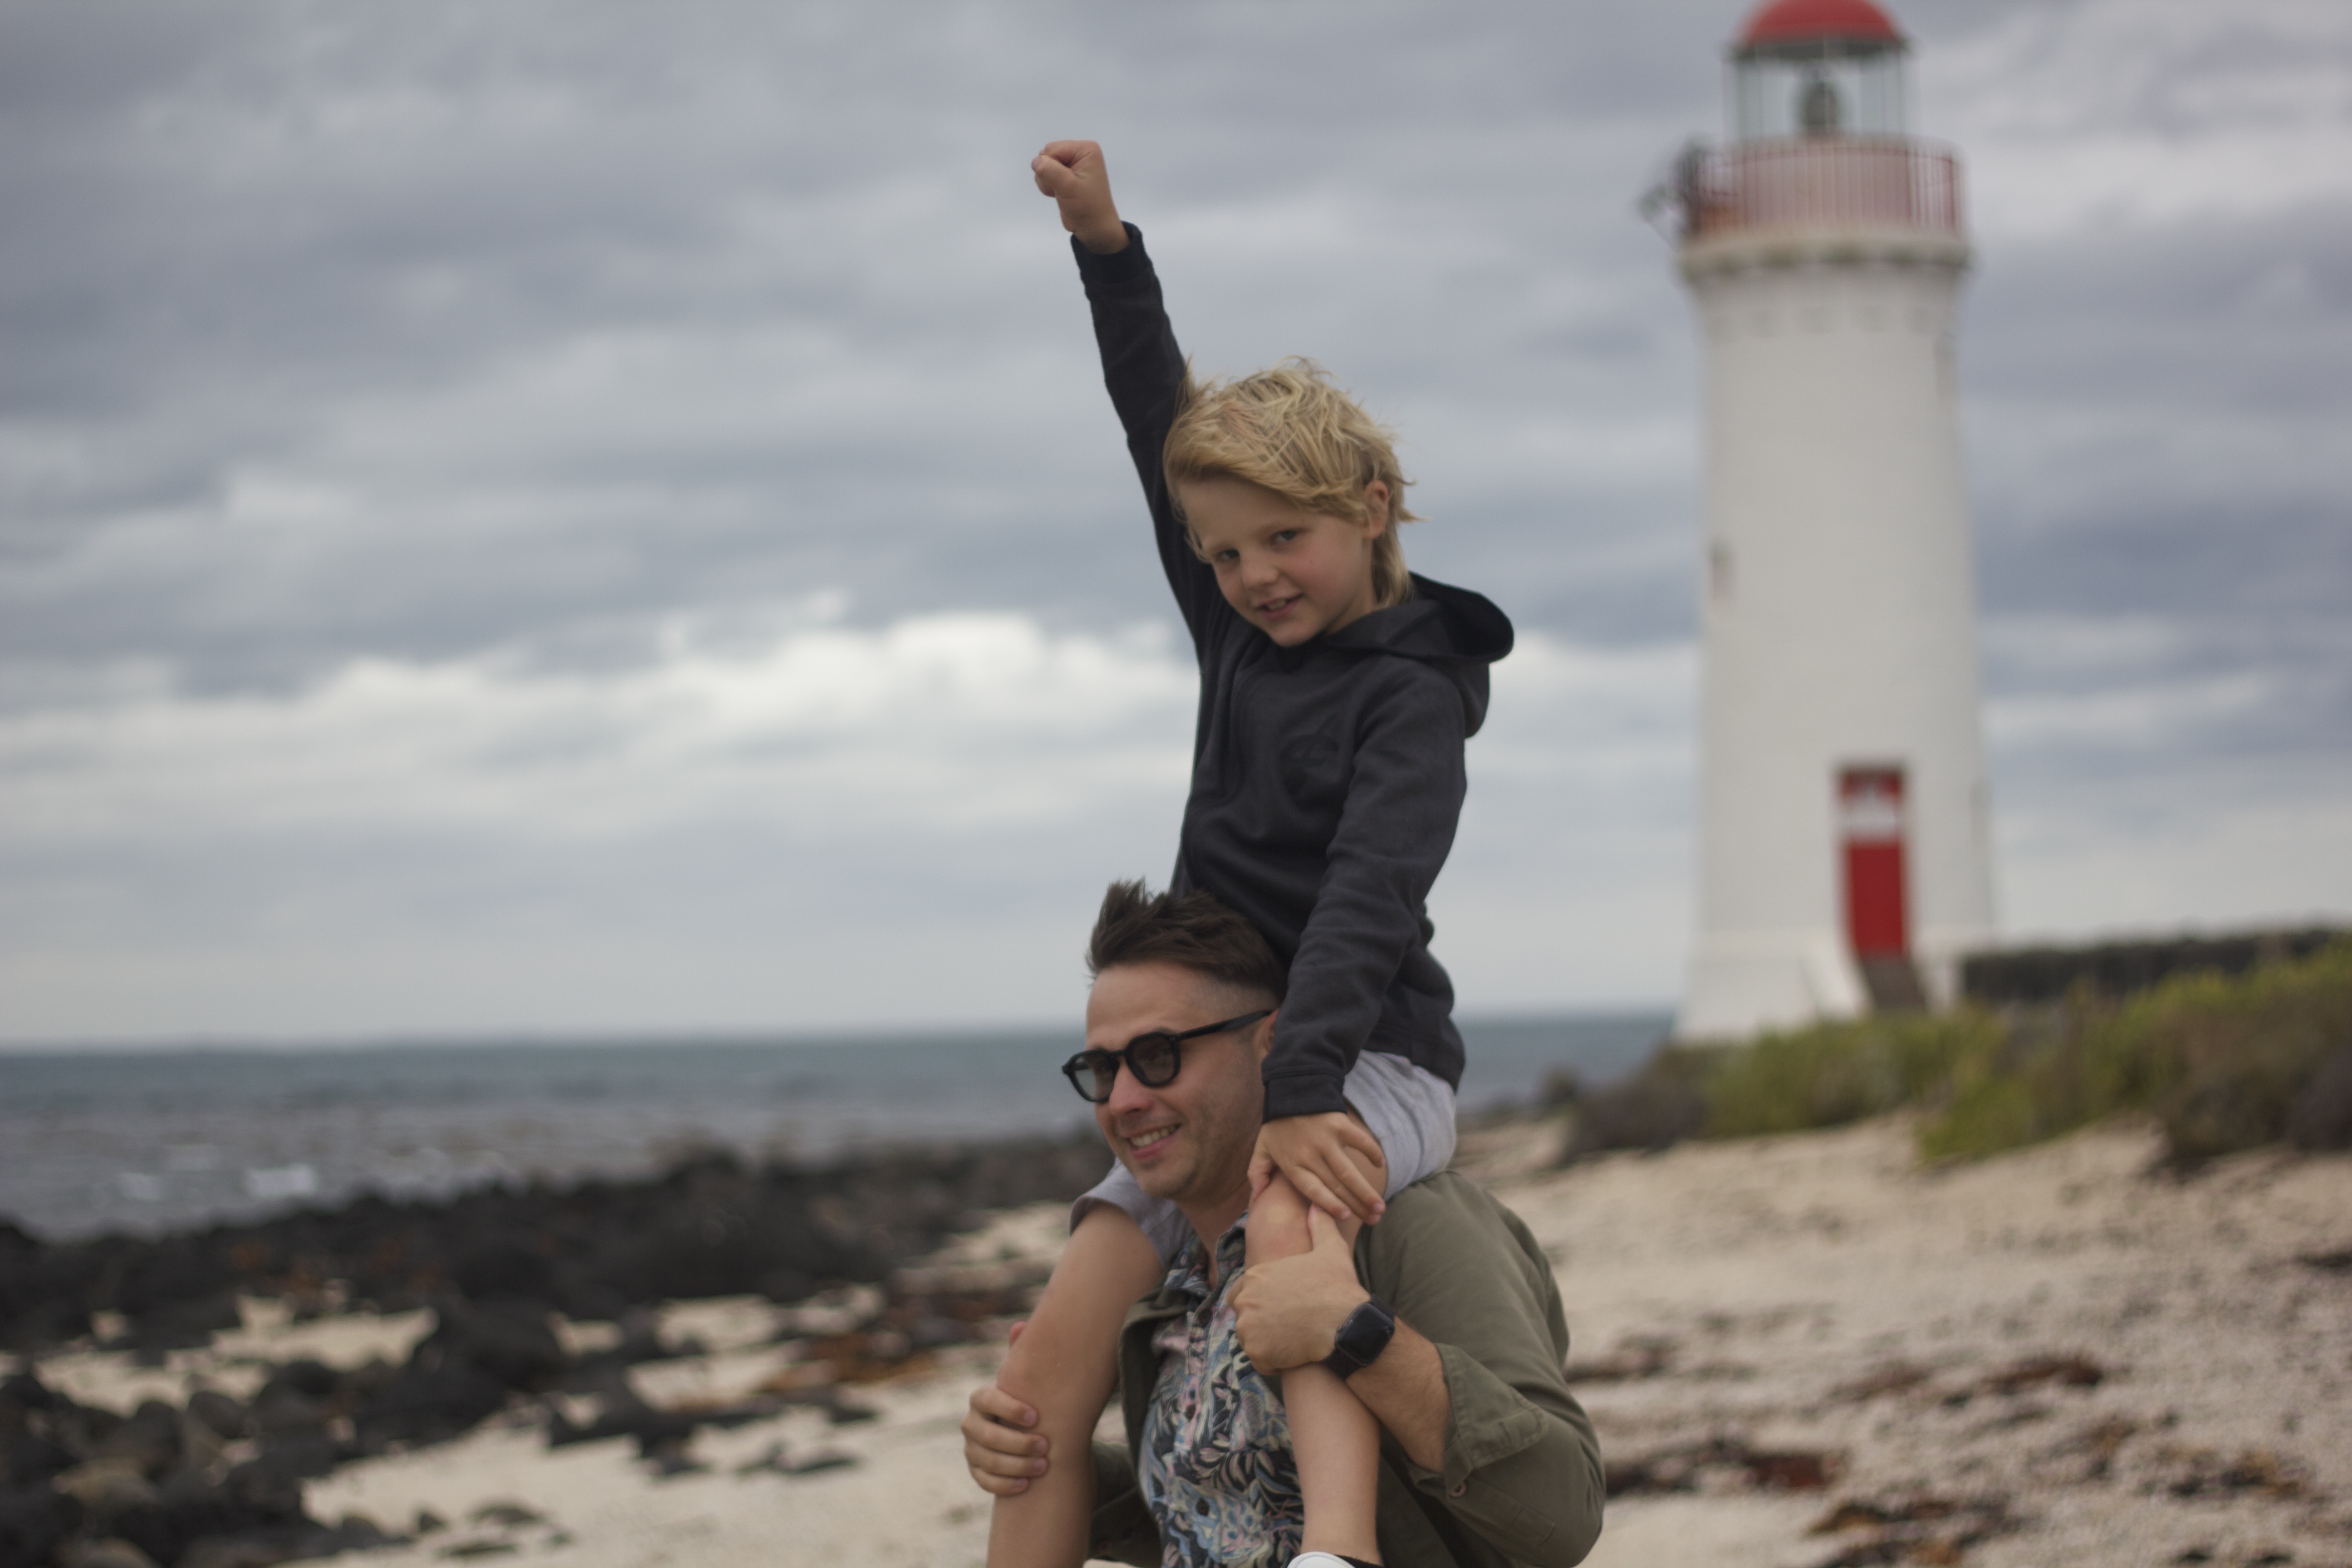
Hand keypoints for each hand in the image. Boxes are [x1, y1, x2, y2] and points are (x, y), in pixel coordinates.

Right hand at [962, 1380, 1049, 1495]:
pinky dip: (1005, 1485)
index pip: (988, 1400)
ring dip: (1018, 1465)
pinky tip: (1026, 1483)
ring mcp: (970, 1447)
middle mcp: (971, 1422)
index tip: (1036, 1417)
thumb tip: (1055, 1371)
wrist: (1019, 1423)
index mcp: (980, 1398)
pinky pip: (985, 1481)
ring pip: (989, 1461)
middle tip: (1045, 1446)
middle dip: (1019, 1444)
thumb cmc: (1028, 1401)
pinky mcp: (974, 1468)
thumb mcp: (1026, 1389)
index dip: (1010, 1409)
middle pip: (989, 1436)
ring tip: (1043, 1465)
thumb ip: (1032, 1383)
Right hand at [1032, 140, 1127, 253]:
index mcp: (1085, 149)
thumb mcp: (1068, 186)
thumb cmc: (1088, 207)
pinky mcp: (1065, 175)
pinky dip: (1047, 185)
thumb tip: (1035, 161)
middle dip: (1048, 174)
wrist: (1094, 228)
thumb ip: (1049, 170)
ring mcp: (1071, 164)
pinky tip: (1059, 194)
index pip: (1052, 149)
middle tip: (1062, 190)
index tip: (1064, 184)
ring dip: (1047, 181)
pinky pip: (1045, 174)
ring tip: (1062, 193)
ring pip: (1043, 165)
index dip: (1051, 167)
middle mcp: (1079, 153)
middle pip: (1046, 154)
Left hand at [1231, 1206, 1369, 1373]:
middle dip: (1259, 1322)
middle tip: (1286, 1326)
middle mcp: (1247, 1300)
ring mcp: (1249, 1327)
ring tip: (1291, 1340)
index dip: (1258, 1301)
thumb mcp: (1330, 1250)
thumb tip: (1316, 1205)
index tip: (1277, 1308)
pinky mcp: (1257, 1351)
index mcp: (1257, 1275)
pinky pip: (1259, 1360)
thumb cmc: (1338, 1287)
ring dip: (1265, 1342)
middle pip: (1243, 1316)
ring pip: (1250, 1339)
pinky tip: (1293, 1354)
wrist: (1346, 1324)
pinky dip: (1272, 1361)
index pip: (1241, 1291)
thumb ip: (1319, 1226)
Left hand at [1250, 1112, 1386, 1224]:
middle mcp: (1310, 1154)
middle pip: (1336, 1185)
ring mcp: (1326, 1139)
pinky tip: (1380, 1165)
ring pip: (1349, 1171)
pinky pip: (1360, 1141)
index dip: (1329, 1204)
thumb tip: (1256, 1197)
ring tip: (1380, 1207)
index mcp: (1292, 1163)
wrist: (1290, 1089)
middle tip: (1374, 1220)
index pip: (1312, 1189)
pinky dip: (1371, 1152)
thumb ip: (1257, 1172)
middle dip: (1356, 1205)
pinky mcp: (1340, 1124)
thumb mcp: (1261, 1148)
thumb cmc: (1277, 1125)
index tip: (1345, 1218)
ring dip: (1366, 1190)